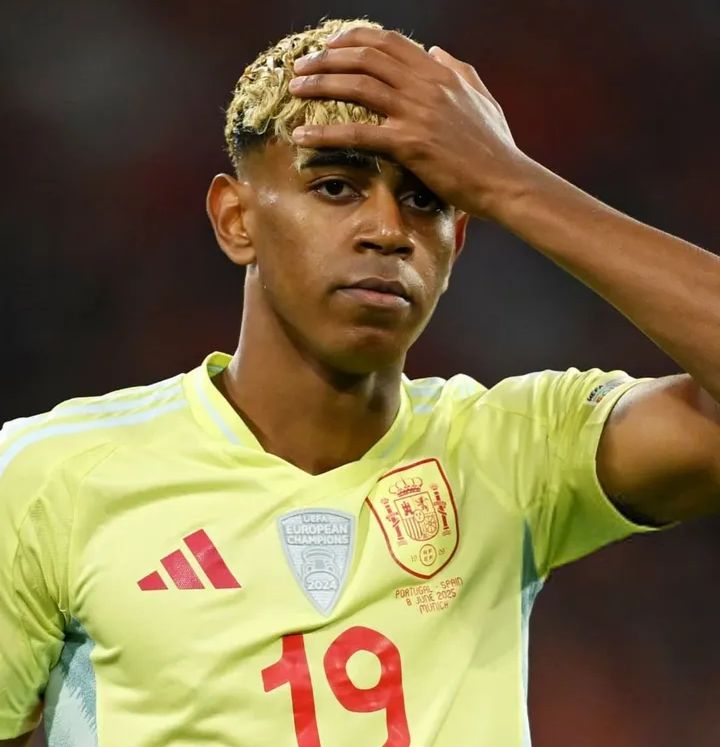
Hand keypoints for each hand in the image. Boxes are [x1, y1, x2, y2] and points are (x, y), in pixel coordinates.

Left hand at [289, 27, 533, 218]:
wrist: (506, 180)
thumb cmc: (495, 147)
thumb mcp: (481, 99)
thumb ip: (458, 71)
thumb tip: (437, 52)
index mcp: (440, 72)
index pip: (389, 42)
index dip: (353, 40)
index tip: (330, 46)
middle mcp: (426, 85)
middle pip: (366, 58)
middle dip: (327, 58)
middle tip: (301, 67)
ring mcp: (417, 113)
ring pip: (358, 86)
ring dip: (320, 84)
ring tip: (295, 89)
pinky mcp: (410, 144)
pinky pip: (358, 133)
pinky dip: (326, 133)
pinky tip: (303, 136)